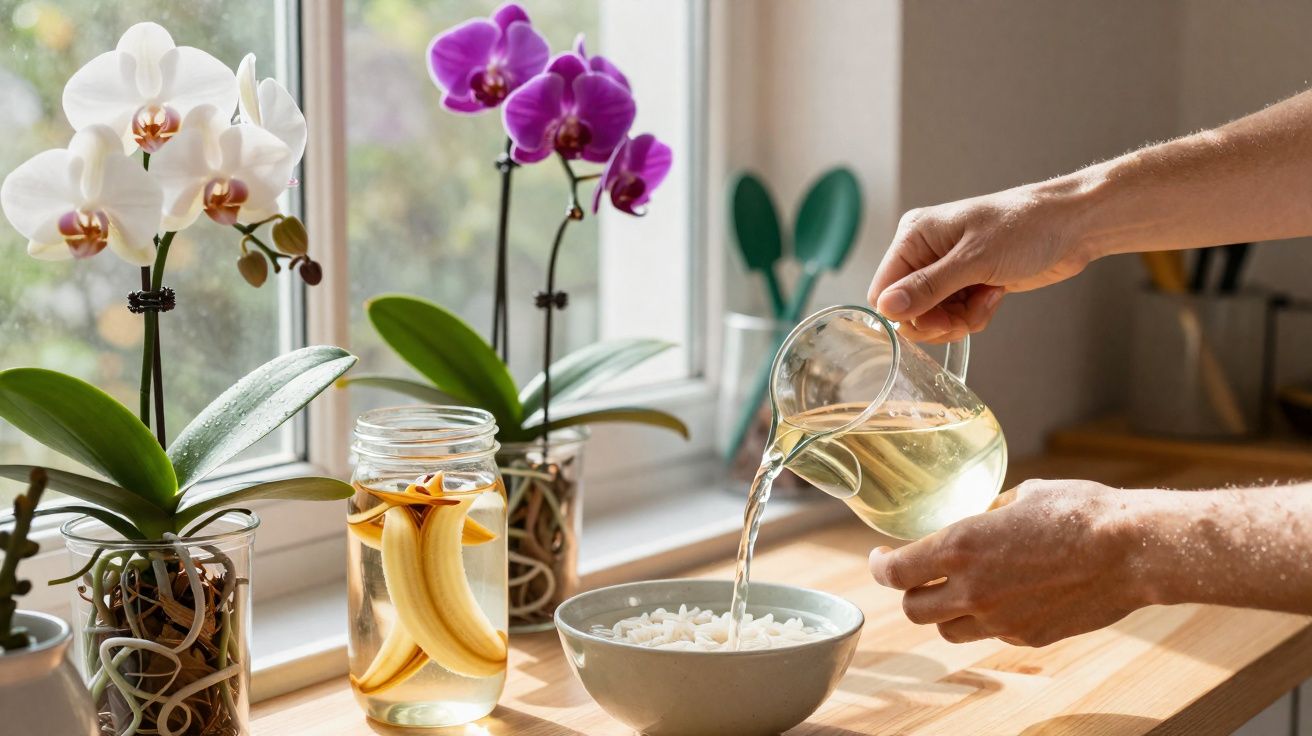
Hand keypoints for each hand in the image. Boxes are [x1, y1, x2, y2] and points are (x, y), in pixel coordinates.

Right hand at [867, 182, 1095, 341]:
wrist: (1072, 226)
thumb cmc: (1026, 227)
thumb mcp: (974, 259)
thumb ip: (928, 286)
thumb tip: (887, 307)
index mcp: (914, 235)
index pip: (884, 289)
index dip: (906, 313)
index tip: (939, 319)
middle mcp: (925, 252)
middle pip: (907, 309)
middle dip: (937, 320)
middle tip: (964, 317)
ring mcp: (946, 268)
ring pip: (932, 316)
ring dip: (959, 319)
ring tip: (986, 300)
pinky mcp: (967, 282)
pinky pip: (954, 314)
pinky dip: (973, 315)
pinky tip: (994, 296)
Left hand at [868, 479, 1141, 646]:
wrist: (1132, 551)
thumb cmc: (1081, 511)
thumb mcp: (1022, 495)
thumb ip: (988, 512)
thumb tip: (978, 515)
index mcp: (960, 547)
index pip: (895, 573)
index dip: (879, 567)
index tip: (880, 557)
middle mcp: (973, 590)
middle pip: (913, 610)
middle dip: (910, 592)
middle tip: (917, 575)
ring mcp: (1000, 620)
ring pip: (948, 630)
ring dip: (945, 612)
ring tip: (958, 589)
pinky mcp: (1029, 637)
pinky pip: (991, 634)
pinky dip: (987, 619)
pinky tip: (1006, 596)